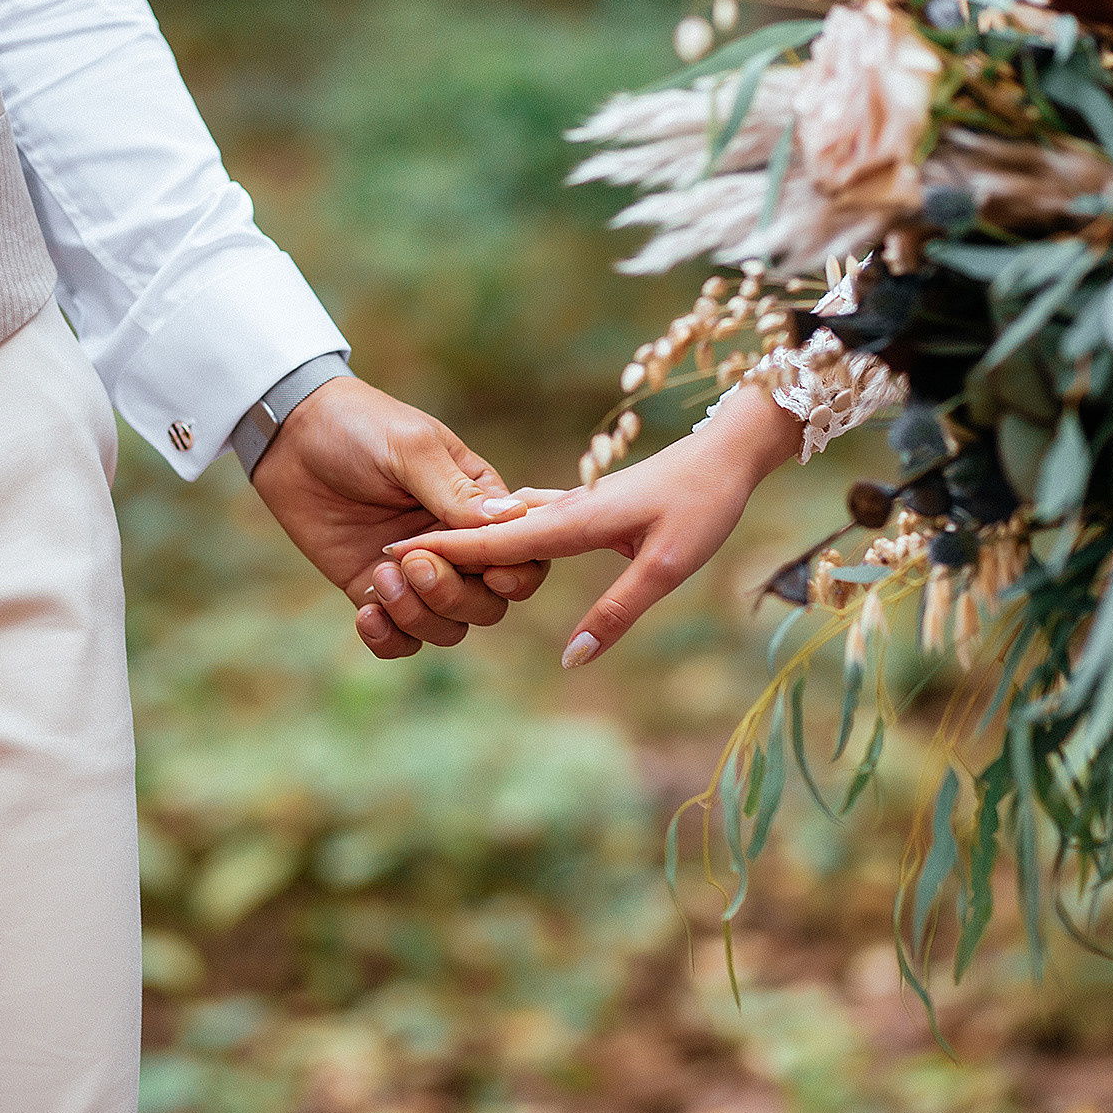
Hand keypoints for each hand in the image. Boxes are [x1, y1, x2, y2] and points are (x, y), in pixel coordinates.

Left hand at [250, 377, 547, 656]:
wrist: (292, 436)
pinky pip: (400, 639)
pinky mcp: (375, 590)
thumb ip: (455, 492)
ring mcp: (417, 573)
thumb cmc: (360, 426)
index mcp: (480, 506)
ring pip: (448, 627)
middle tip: (413, 561)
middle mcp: (457, 545)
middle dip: (455, 595)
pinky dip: (389, 638)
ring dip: (418, 615)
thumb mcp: (411, 449)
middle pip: (489, 603)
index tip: (485, 568)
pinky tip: (365, 613)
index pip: (523, 555)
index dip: (515, 574)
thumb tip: (512, 519)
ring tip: (381, 574)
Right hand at [385, 386, 801, 666]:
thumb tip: (572, 659)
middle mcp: (563, 509)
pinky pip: (526, 516)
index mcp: (572, 521)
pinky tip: (487, 529)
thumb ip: (617, 613)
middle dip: (436, 545)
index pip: (492, 541)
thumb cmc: (703, 506)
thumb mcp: (667, 568)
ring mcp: (572, 503)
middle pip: (486, 531)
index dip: (442, 551)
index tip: (390, 556)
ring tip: (418, 551)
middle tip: (383, 561)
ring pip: (504, 520)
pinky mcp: (585, 504)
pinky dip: (495, 525)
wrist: (729, 453)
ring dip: (463, 536)